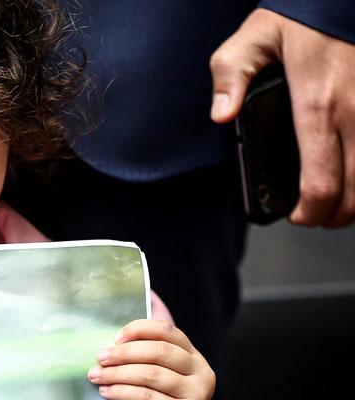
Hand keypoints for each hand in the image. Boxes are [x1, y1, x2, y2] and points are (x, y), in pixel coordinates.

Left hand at [88, 320, 214, 399]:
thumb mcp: (159, 375)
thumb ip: (147, 352)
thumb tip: (121, 331)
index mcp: (194, 357)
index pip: (168, 332)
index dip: (140, 329)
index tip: (116, 337)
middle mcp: (201, 373)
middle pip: (158, 352)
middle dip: (124, 353)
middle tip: (100, 358)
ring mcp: (196, 395)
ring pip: (151, 374)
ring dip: (118, 373)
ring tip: (96, 375)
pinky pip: (146, 397)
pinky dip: (121, 391)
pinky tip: (106, 391)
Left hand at [210, 8, 354, 227]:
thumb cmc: (300, 15)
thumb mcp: (253, 38)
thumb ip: (230, 77)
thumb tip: (221, 116)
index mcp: (317, 104)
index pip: (321, 182)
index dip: (309, 212)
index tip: (296, 216)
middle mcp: (354, 112)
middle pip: (354, 192)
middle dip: (333, 215)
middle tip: (314, 216)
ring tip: (336, 202)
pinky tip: (353, 176)